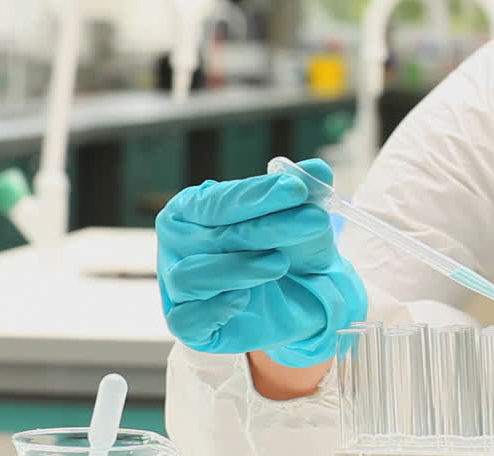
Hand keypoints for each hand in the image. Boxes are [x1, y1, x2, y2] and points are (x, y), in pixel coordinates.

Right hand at [156, 159, 366, 366]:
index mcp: (192, 207)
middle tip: (312, 221)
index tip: (297, 189)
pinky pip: (187, 319)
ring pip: (193, 276)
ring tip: (280, 263)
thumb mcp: (302, 215)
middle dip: (266, 227)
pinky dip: (214, 308)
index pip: (220, 200)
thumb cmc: (288, 245)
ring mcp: (178, 286)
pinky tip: (243, 298)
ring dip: (239, 267)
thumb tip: (316, 169)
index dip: (259, 195)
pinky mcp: (188, 324)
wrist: (301, 294)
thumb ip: (307, 190)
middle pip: (213, 235)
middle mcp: (177, 243)